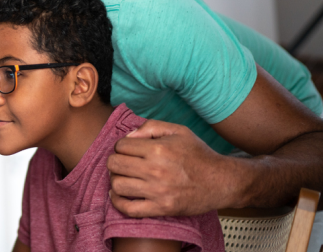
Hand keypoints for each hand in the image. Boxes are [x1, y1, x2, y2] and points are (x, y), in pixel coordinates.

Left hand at [106, 120, 235, 217]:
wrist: (221, 181)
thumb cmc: (198, 155)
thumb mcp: (179, 131)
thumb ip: (151, 127)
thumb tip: (128, 136)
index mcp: (159, 149)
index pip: (120, 146)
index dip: (121, 147)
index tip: (128, 151)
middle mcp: (156, 170)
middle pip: (114, 164)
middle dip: (115, 162)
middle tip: (123, 164)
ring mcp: (158, 191)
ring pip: (117, 185)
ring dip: (116, 180)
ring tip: (124, 178)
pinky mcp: (161, 208)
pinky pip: (128, 209)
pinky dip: (118, 202)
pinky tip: (119, 195)